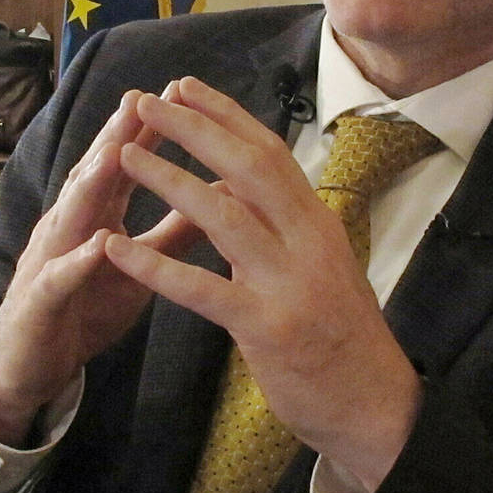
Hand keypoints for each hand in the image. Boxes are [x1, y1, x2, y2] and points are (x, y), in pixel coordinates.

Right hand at [0, 86, 201, 444]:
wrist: (27, 366)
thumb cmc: (85, 308)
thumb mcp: (138, 267)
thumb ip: (175, 232)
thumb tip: (224, 194)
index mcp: (94, 216)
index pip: (122, 165)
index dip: (149, 129)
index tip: (180, 92)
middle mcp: (68, 227)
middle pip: (92, 175)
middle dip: (116, 135)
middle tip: (142, 98)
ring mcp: (49, 260)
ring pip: (70, 215)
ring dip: (92, 182)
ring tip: (117, 151)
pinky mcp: (40, 302)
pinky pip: (60, 278)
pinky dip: (77, 260)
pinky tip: (98, 244)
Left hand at [104, 78, 422, 490]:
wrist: (376, 406)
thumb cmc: (342, 336)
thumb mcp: (320, 267)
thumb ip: (282, 227)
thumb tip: (239, 186)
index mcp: (317, 223)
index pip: (270, 152)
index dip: (226, 115)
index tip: (184, 86)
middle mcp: (307, 241)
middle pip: (247, 167)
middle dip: (194, 128)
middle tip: (147, 101)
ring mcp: (288, 283)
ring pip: (225, 215)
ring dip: (170, 180)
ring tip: (125, 156)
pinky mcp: (267, 328)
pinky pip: (202, 289)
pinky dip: (156, 266)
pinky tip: (116, 249)